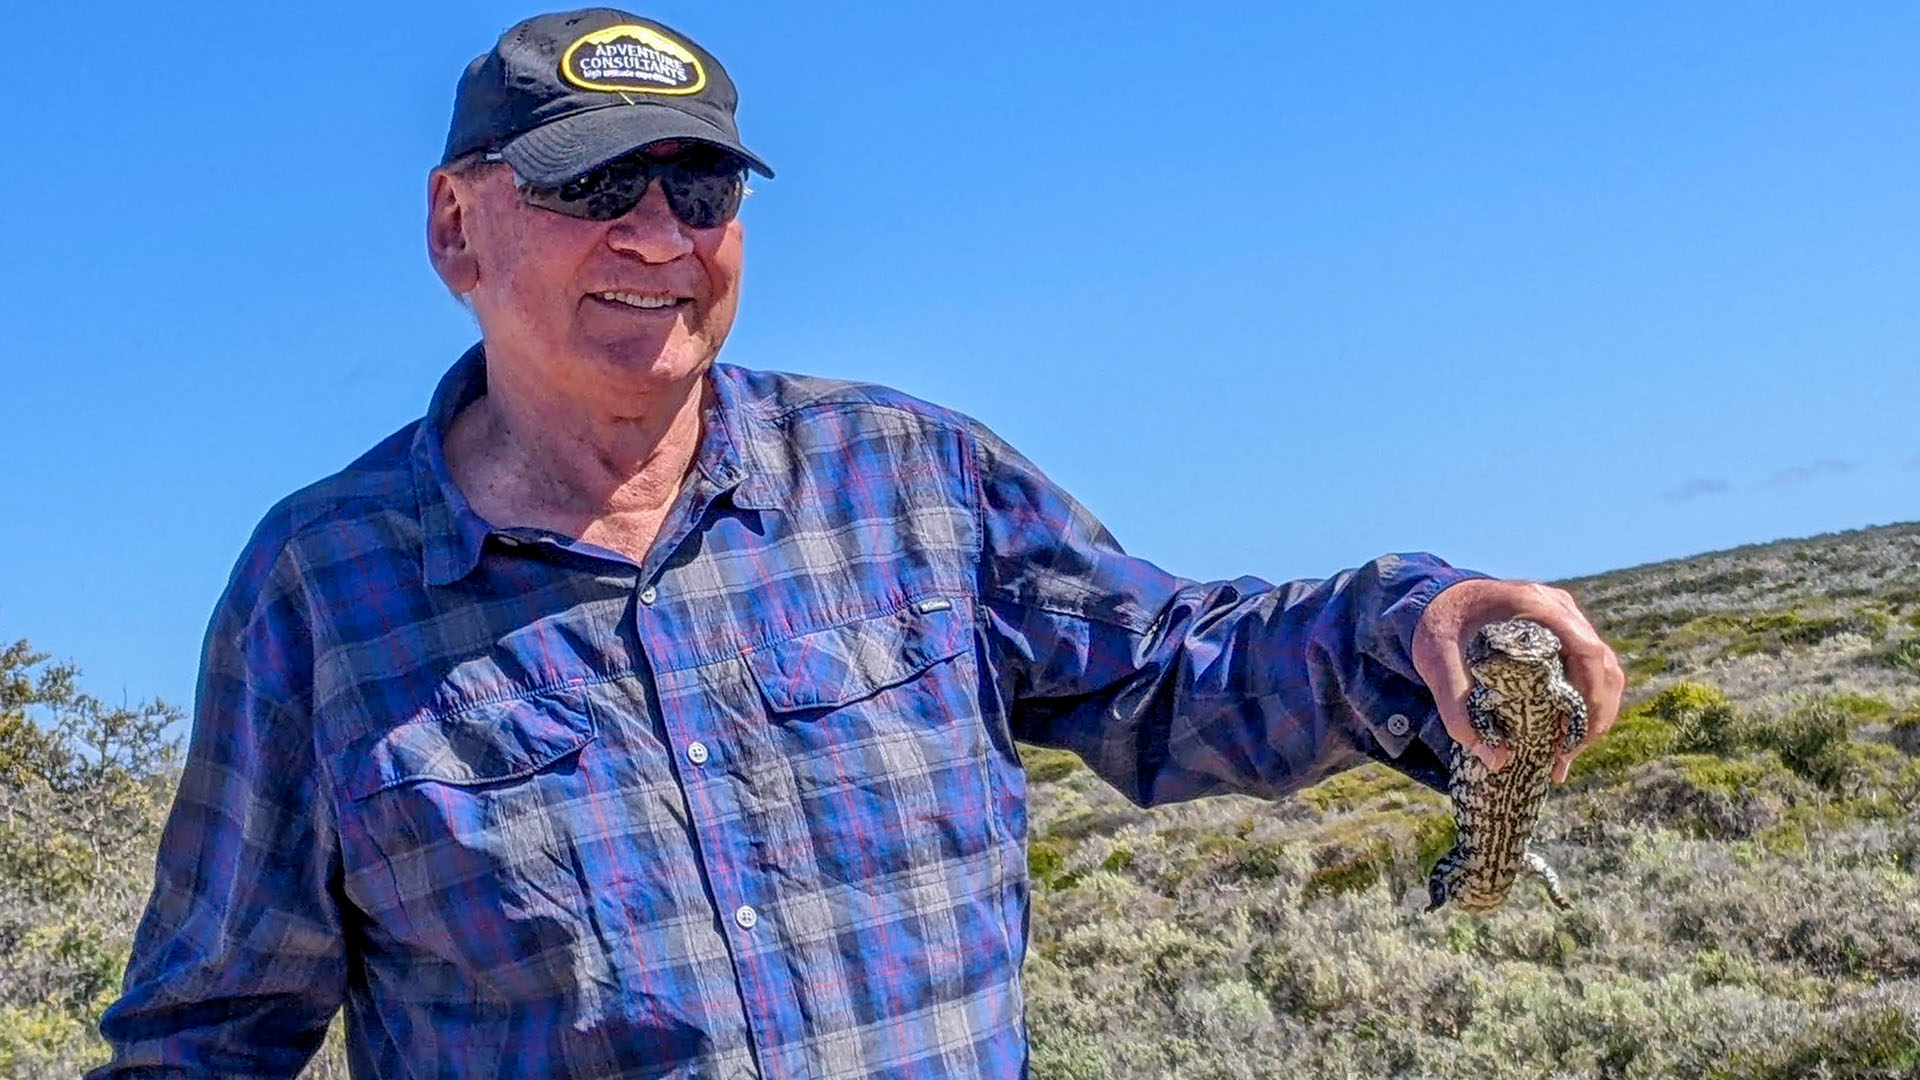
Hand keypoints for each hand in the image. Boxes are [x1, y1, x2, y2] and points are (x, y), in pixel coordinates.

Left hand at [1410, 577, 1623, 781]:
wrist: (1434, 601)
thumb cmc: (1436, 628)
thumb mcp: (1437, 667)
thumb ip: (1458, 713)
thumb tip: (1496, 760)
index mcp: (1534, 605)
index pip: (1586, 650)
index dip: (1591, 696)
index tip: (1573, 735)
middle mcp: (1558, 607)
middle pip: (1602, 664)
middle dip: (1593, 715)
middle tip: (1566, 755)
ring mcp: (1564, 617)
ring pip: (1602, 668)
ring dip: (1593, 711)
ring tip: (1565, 751)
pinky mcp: (1562, 631)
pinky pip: (1588, 666)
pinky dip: (1584, 700)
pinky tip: (1563, 731)